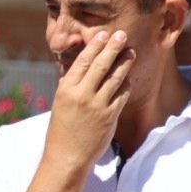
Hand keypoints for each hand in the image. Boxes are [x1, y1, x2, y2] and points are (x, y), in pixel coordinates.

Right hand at [44, 30, 134, 169]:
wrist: (67, 157)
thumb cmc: (62, 129)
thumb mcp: (60, 103)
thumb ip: (70, 84)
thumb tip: (80, 65)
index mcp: (66, 89)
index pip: (83, 62)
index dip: (95, 46)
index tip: (103, 34)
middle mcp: (82, 95)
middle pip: (101, 65)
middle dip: (113, 48)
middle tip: (122, 35)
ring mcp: (98, 106)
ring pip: (115, 78)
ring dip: (124, 62)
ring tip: (130, 52)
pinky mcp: (110, 117)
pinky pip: (122, 94)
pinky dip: (125, 83)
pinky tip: (127, 76)